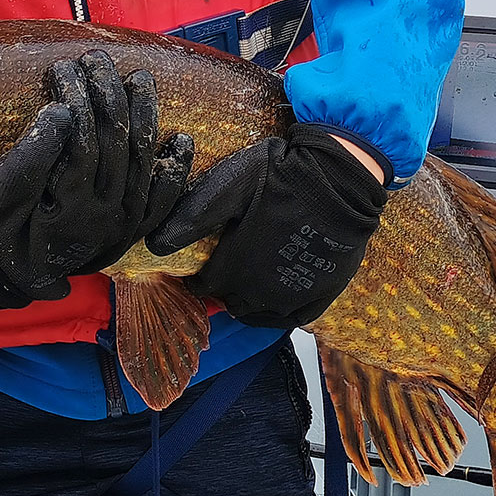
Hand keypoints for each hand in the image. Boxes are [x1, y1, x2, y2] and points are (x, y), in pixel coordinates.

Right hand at [0, 50, 192, 308]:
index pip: (82, 142)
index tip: (63, 67)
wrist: (12, 277)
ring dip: (145, 116)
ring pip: (143, 162)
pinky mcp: (132, 228)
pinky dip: (175, 172)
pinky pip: (161, 200)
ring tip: (139, 77)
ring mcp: (124, 224)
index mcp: (69, 209)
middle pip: (115, 145)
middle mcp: (105, 217)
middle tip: (94, 59)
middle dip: (107, 95)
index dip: (75, 100)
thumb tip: (60, 114)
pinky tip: (181, 140)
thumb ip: (28, 162)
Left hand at [146, 124, 387, 327]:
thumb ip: (192, 218)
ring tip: (246, 283)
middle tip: (224, 271)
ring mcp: (293, 296)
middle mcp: (262, 290)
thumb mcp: (229, 186)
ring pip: (258, 315)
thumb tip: (154, 245)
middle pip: (230, 302)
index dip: (199, 278)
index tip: (199, 268)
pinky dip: (277, 314)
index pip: (205, 287)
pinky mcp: (321, 295)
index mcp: (236, 266)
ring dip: (248, 302)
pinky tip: (274, 299)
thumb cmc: (281, 175)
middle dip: (223, 289)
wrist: (340, 177)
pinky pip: (291, 320)